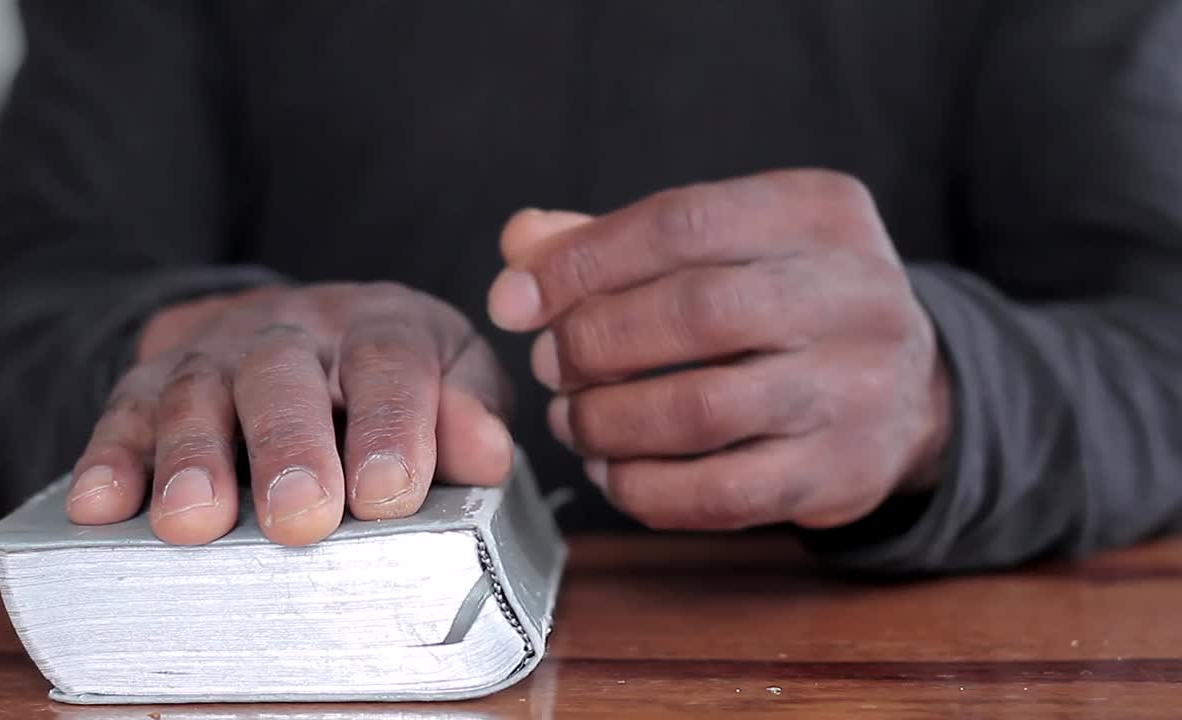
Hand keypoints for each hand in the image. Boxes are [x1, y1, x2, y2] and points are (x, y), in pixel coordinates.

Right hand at [66, 283, 513, 545]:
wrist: (299, 326)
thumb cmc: (390, 373)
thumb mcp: (451, 376)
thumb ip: (471, 412)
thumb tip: (489, 454)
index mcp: (381, 326)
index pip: (389, 363)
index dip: (392, 425)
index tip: (389, 493)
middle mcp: (295, 331)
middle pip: (285, 376)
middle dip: (290, 446)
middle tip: (298, 517)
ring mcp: (218, 353)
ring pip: (198, 392)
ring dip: (192, 458)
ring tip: (192, 521)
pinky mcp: (154, 379)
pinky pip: (124, 411)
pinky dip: (109, 457)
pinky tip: (99, 505)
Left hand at [488, 169, 949, 529]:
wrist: (911, 388)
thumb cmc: (786, 302)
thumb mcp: (726, 244)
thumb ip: (618, 239)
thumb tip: (518, 246)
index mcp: (818, 212)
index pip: (681, 223)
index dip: (581, 263)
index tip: (514, 300)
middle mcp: (854, 293)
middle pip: (694, 313)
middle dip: (593, 343)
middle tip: (550, 364)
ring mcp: (856, 388)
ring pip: (703, 410)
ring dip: (608, 421)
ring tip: (572, 418)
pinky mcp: (842, 473)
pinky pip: (721, 493)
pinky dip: (643, 488)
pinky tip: (612, 470)